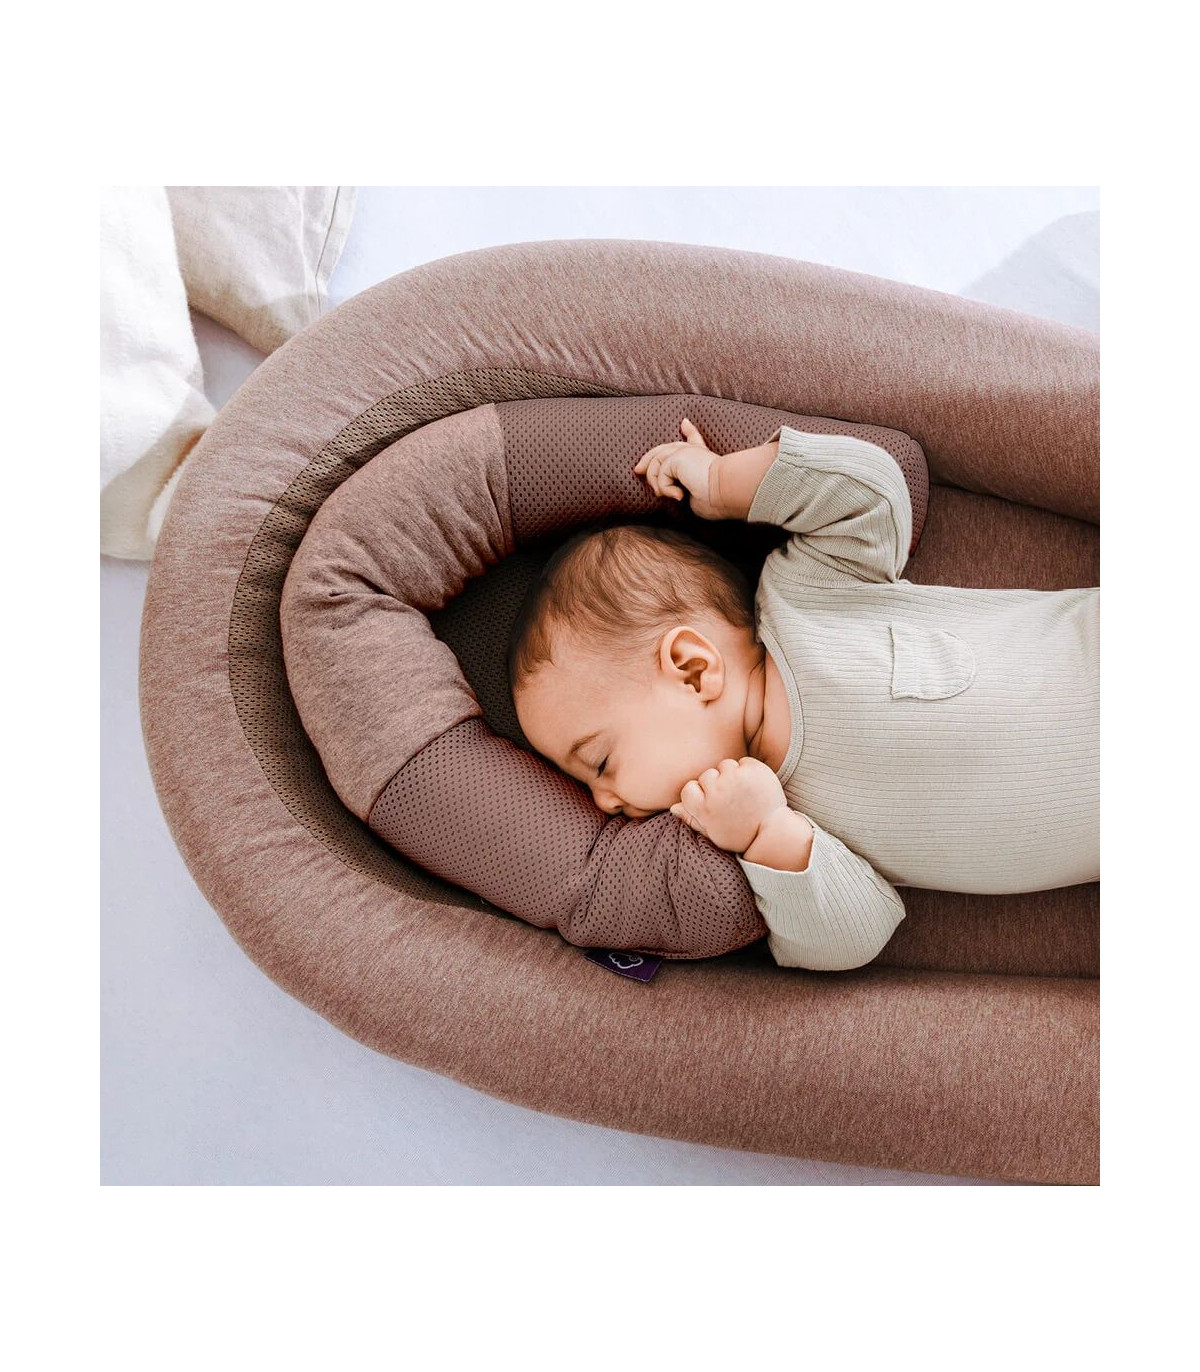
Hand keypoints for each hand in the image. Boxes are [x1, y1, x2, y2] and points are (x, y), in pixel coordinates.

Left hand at [634, 417, 724, 519]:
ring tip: (664, 494)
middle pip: (667, 448)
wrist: (728, 490)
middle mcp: (695, 452)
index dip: (689, 432)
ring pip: (658, 461)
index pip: (695, 442)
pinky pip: (660, 472)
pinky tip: (678, 495)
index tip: (685, 423)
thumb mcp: (701, 495)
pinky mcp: (678, 457)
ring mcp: (686, 452)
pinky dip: (664, 487)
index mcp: (704, 459)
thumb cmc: (720, 499)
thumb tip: (679, 494)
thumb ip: (688, 490)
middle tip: (638, 469)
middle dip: (650, 457)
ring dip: (655, 481)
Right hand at [670, 756, 788, 853]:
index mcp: (704, 808)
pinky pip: (744, 761)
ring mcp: (736, 778)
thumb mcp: (712, 832)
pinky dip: (748, 770)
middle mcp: (717, 791)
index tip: (712, 802)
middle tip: (731, 800)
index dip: (699, 794)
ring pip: (725, 765)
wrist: (772, 831)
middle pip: (707, 775)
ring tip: (743, 793)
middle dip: (717, 783)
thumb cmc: (739, 834)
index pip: (689, 788)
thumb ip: (691, 818)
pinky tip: (754, 786)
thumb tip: (673, 807)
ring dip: (732, 774)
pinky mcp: (754, 770)